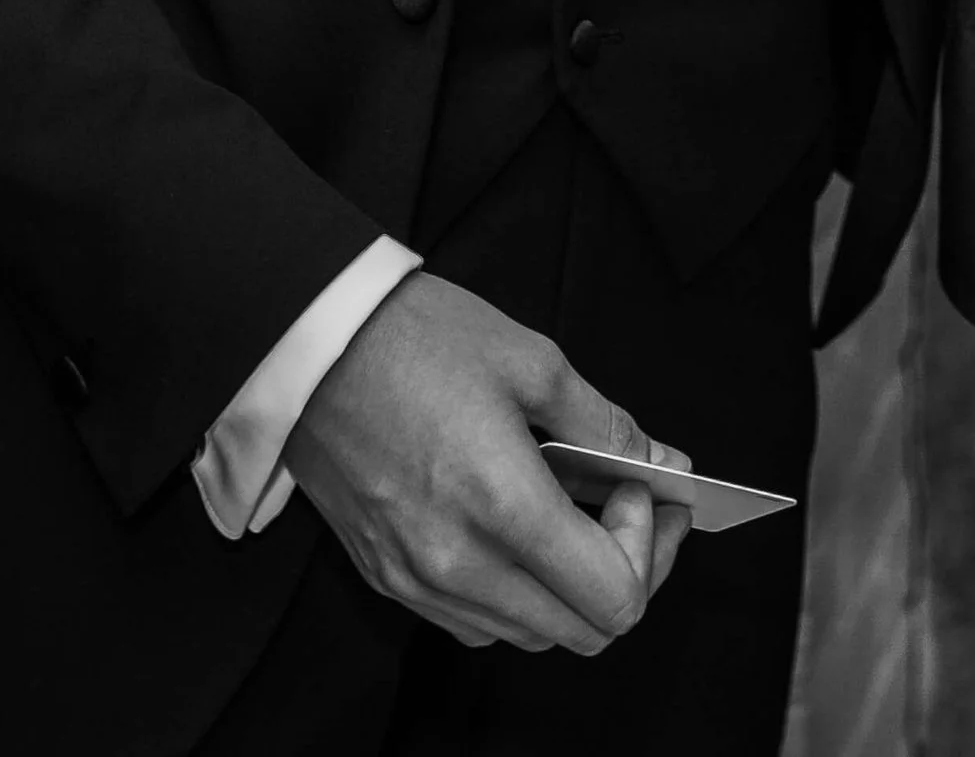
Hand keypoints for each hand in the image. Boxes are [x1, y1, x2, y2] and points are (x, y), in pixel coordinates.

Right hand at [283, 271, 692, 654]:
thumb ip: (606, 425)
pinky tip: (518, 532)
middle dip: (625, 572)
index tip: (639, 487)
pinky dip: (515, 595)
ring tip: (577, 516)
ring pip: (528, 635)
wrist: (313, 344)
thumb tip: (661, 463)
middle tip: (628, 506)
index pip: (613, 598)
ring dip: (569, 591)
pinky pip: (474, 621)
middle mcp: (459, 566)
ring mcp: (417, 582)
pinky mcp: (386, 578)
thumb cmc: (420, 339)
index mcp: (502, 508)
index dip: (648, 546)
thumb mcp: (533, 362)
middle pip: (581, 633)